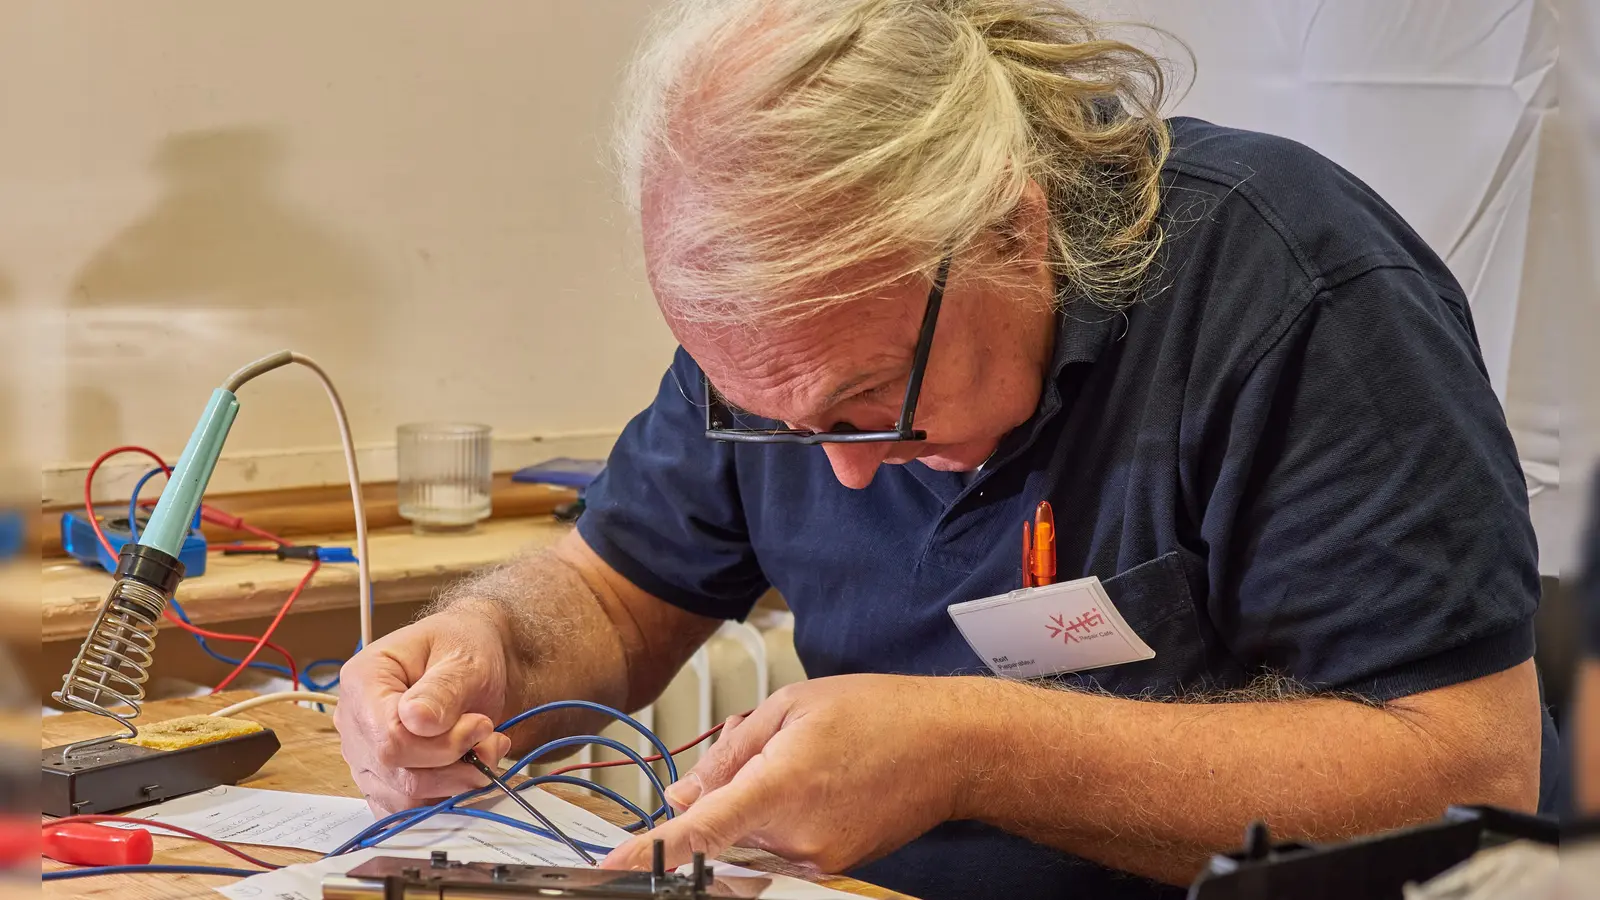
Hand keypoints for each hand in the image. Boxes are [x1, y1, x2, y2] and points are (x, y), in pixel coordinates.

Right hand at [334, 609, 515, 815]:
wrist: (470, 659)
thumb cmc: (463, 648)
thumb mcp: (464, 657)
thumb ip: (443, 689)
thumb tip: (417, 722)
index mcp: (363, 680)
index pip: (390, 738)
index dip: (442, 745)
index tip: (481, 725)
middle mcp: (354, 721)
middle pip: (395, 771)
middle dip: (454, 764)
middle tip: (489, 736)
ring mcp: (364, 754)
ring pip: (402, 797)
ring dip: (454, 783)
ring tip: (484, 748)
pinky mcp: (382, 778)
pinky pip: (405, 808)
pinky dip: (443, 796)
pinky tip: (467, 768)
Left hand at [601, 674, 986, 873]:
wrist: (953, 747)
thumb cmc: (881, 714)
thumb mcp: (792, 706)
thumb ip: (728, 752)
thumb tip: (682, 794)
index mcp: (779, 788)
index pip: (698, 832)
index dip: (649, 853)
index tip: (610, 869)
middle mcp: (796, 835)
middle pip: (723, 829)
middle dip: (727, 793)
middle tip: (768, 746)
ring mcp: (818, 857)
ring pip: (752, 837)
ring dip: (760, 803)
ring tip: (809, 758)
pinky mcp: (835, 865)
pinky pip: (784, 845)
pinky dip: (786, 816)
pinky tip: (824, 779)